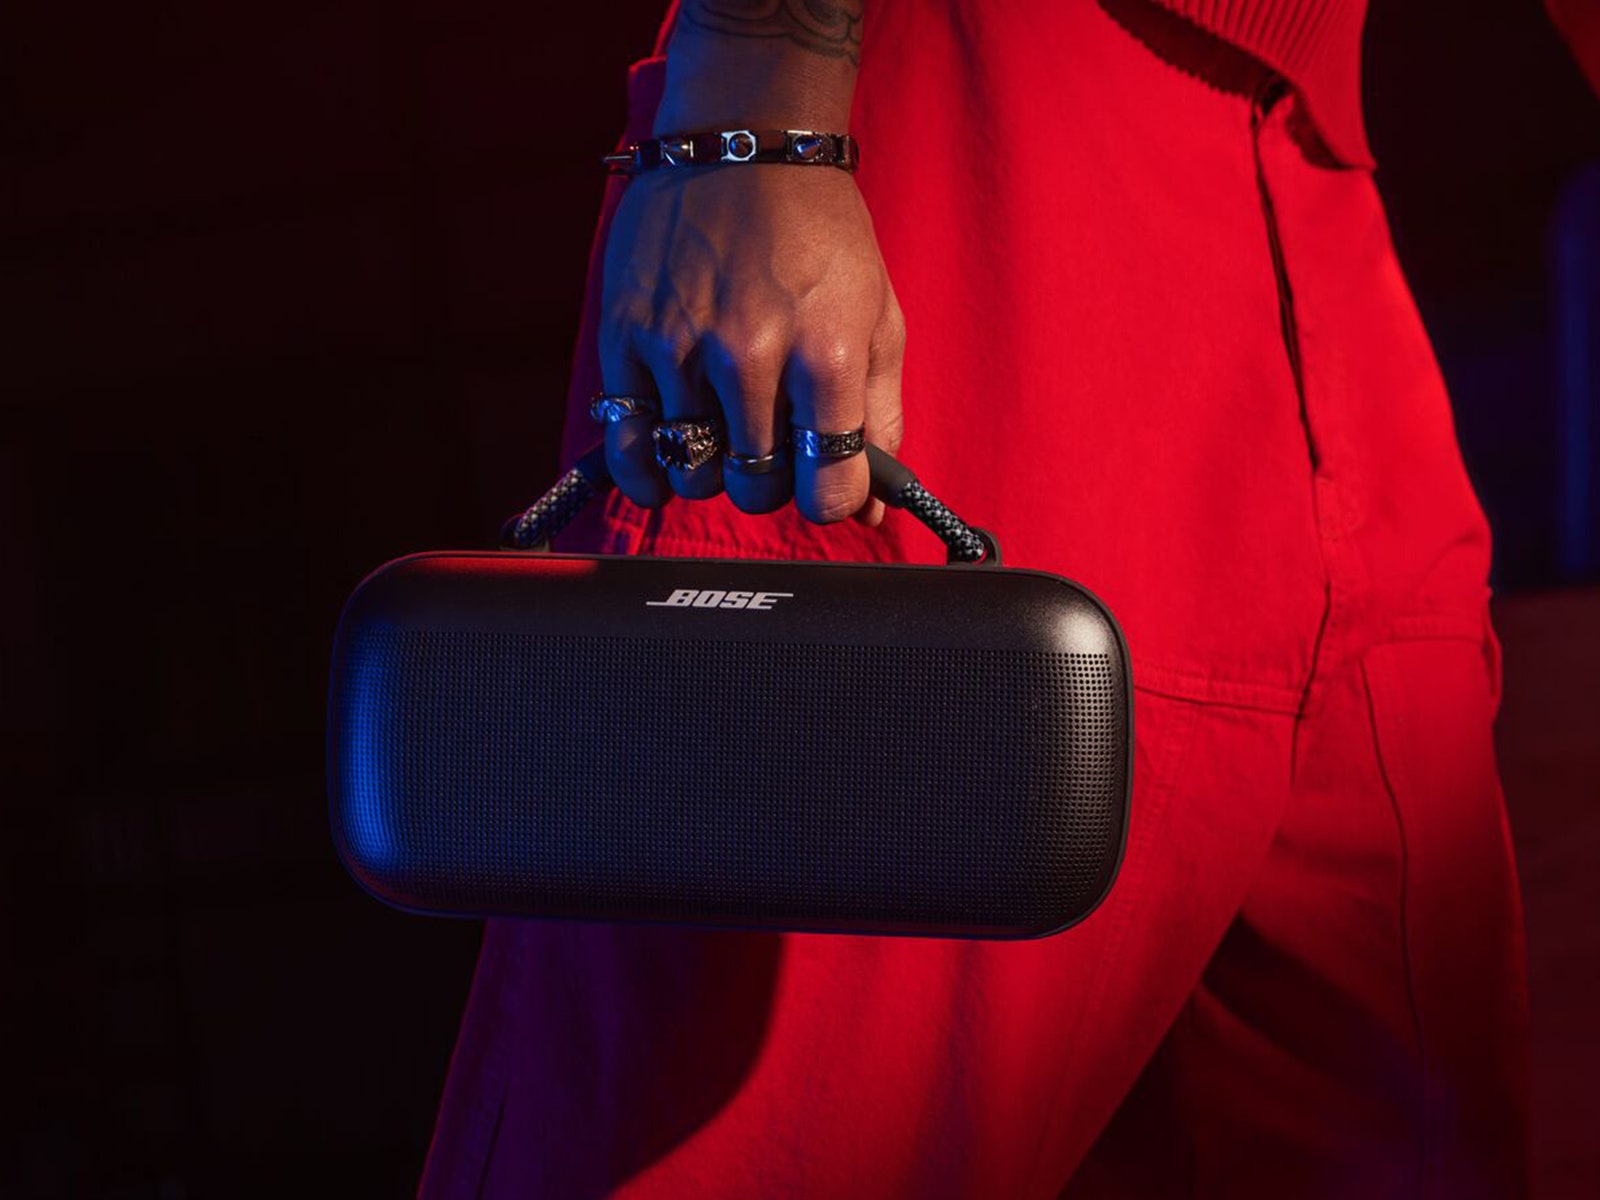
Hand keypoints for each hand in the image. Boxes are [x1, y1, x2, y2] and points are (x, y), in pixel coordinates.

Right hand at [598, 162, 904, 524]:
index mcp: (826, 350)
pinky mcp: (627, 335)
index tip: (826, 485)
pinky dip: (645, 474)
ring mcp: (681, 344)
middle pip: (755, 487)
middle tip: (770, 453)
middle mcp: (751, 352)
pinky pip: (628, 445)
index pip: (827, 487)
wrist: (745, 141)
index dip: (832, 500)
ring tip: (720, 439)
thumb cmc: (821, 234)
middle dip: (768, 485)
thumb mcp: (878, 316)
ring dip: (709, 473)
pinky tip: (662, 467)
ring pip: (691, 471)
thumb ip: (880, 417)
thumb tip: (870, 509)